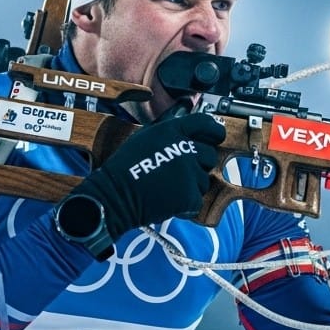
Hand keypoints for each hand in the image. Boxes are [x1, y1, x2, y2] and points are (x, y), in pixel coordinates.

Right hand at [72, 112, 225, 235]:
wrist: (114, 196)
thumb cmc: (126, 169)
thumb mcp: (145, 137)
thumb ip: (170, 132)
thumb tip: (188, 127)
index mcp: (171, 131)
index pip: (206, 124)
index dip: (214, 131)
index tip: (215, 137)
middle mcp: (183, 147)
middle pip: (209, 155)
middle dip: (199, 165)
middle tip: (178, 173)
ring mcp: (188, 171)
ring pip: (204, 180)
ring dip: (190, 186)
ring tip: (166, 188)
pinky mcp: (189, 193)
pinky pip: (197, 200)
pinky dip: (186, 205)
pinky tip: (167, 201)